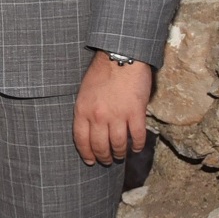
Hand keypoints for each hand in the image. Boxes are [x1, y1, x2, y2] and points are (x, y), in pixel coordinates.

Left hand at [75, 51, 154, 166]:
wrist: (121, 56)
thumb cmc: (101, 72)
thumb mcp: (84, 92)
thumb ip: (85, 111)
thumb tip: (90, 129)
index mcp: (82, 110)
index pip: (81, 140)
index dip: (86, 153)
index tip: (90, 161)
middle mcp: (98, 116)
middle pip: (99, 145)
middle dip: (103, 156)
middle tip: (107, 161)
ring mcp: (117, 115)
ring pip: (118, 144)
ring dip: (119, 153)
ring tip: (120, 156)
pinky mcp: (135, 112)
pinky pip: (136, 135)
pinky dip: (137, 145)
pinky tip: (136, 148)